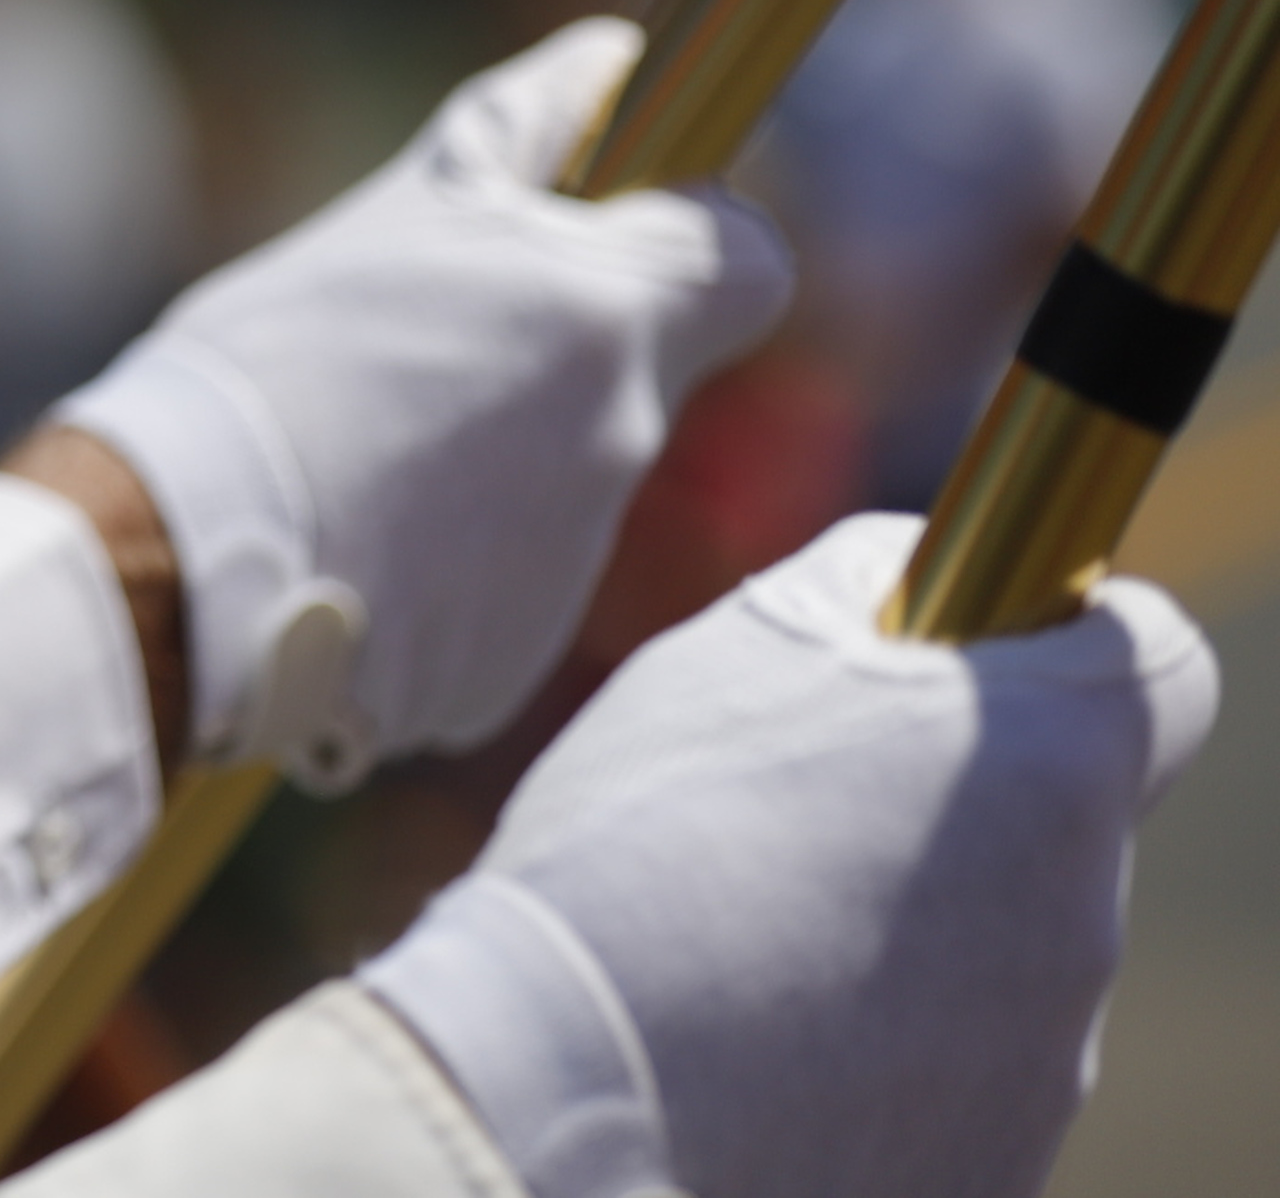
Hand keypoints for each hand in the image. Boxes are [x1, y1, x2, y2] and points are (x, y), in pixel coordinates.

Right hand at [54, 19, 789, 777]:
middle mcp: (620, 435)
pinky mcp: (508, 661)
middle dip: (551, 354)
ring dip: (484, 457)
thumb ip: (527, 138)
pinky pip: (495, 587)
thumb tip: (613, 55)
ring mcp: (571, 560)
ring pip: (558, 480)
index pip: (749, 264)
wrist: (175, 559)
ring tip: (350, 449)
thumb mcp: (405, 209)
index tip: (614, 234)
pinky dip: (439, 563)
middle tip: (420, 346)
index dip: (691, 244)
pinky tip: (341, 539)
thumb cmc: (278, 356)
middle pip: (634, 375)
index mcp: (606, 314)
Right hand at [362, 515, 1216, 1197]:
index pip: (1161, 666)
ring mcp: (1050, 1064)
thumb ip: (867, 587)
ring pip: (999, 952)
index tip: (971, 655)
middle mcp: (1086, 917)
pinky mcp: (998, 1168)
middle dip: (945, 804)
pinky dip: (877, 1051)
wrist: (566, 1093)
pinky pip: (957, 1071)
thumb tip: (918, 587)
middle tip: (785, 815)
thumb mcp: (743, 643)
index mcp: (1048, 764)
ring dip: (903, 930)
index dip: (1071, 644)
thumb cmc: (642, 847)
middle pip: (1053, 822)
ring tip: (741, 941)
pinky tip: (751, 1039)